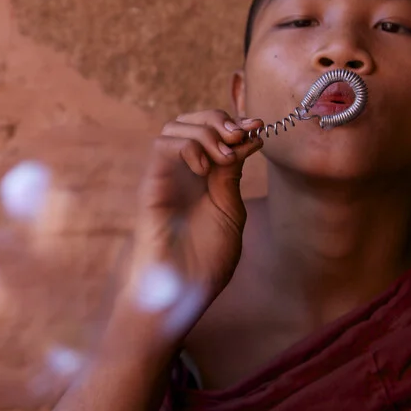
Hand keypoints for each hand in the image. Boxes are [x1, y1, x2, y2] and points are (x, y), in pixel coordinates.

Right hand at [110, 110, 262, 354]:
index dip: (236, 124)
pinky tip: (203, 169)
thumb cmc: (205, 261)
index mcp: (205, 178)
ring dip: (204, 131)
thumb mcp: (230, 212)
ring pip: (174, 127)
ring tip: (224, 155)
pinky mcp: (151, 186)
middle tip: (239, 135)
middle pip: (192, 121)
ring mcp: (166, 177)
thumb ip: (232, 177)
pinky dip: (186, 147)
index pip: (214, 134)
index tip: (259, 127)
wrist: (183, 291)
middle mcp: (182, 172)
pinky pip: (161, 147)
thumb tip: (243, 139)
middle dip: (218, 120)